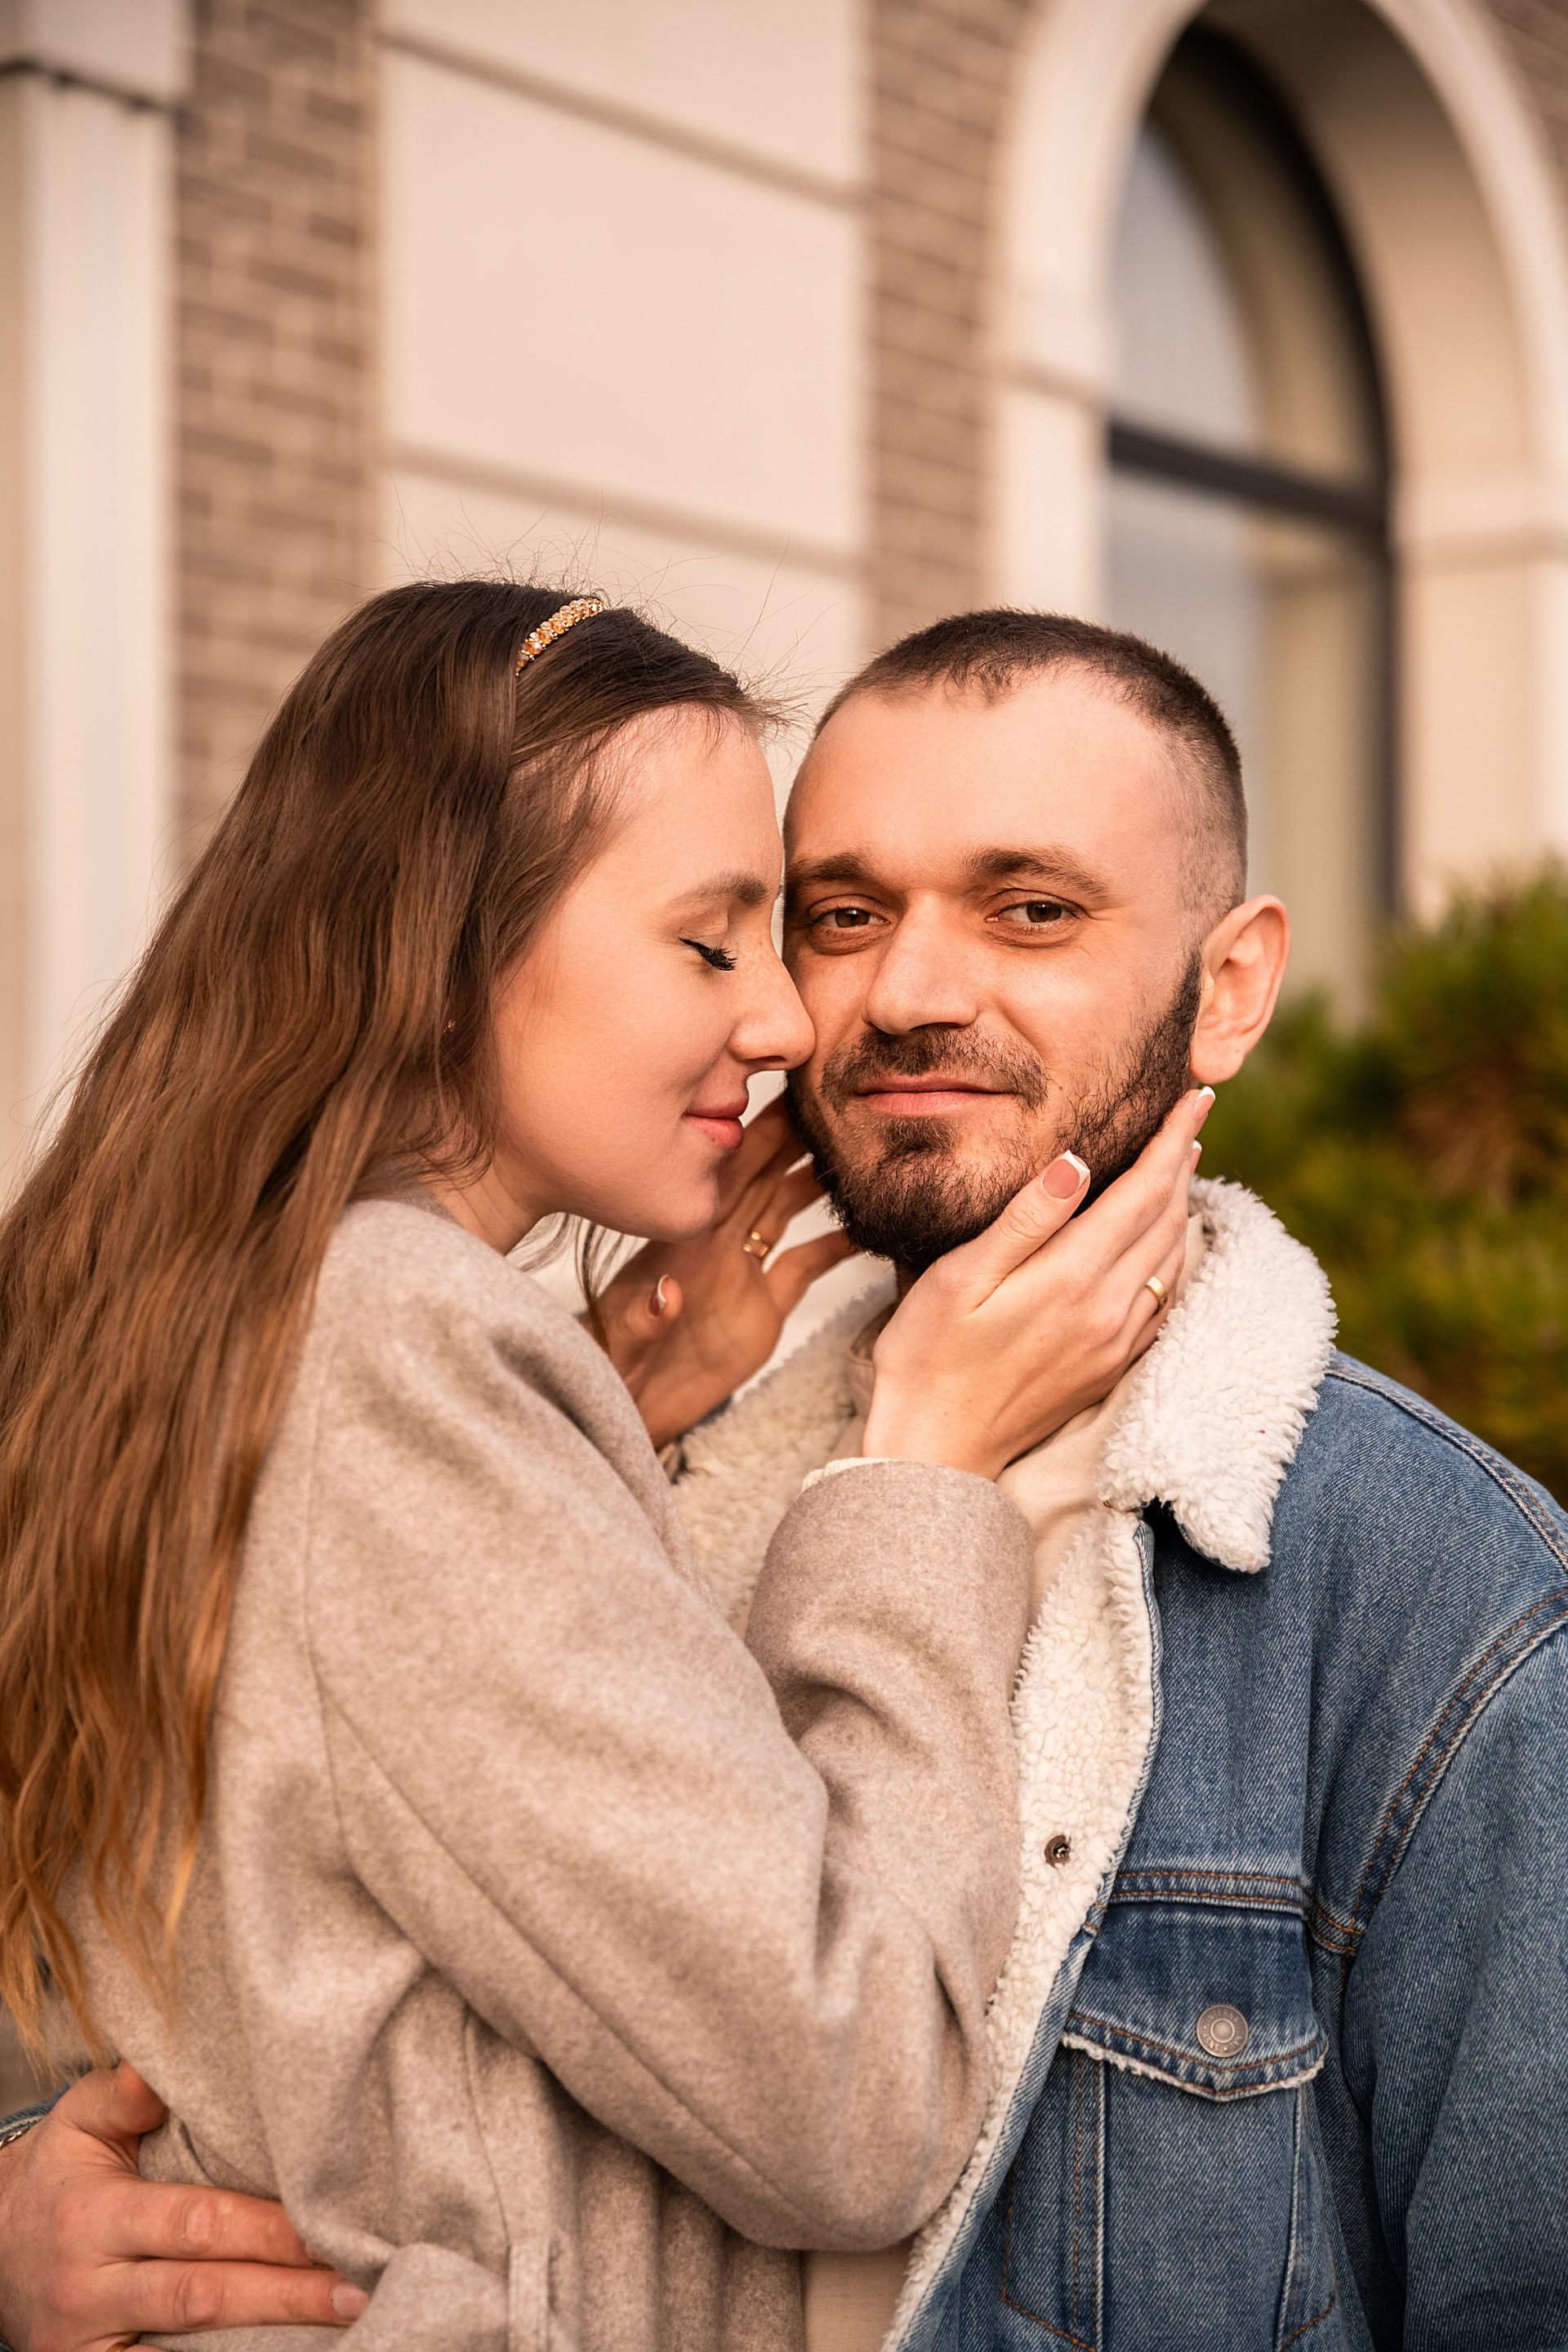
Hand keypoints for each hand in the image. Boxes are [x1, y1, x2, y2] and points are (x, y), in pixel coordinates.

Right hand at [0, 2062, 365, 2350]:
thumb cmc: (58, 2174)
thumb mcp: (77, 2122)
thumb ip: (122, 2094)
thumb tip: (156, 2071)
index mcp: (96, 2217)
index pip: (195, 2224)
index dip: (265, 2230)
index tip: (328, 2227)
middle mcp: (91, 2287)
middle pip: (202, 2294)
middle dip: (285, 2294)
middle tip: (357, 2291)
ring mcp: (89, 2343)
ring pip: (186, 2346)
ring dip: (264, 2339)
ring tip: (339, 2329)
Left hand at [597, 1098, 858, 1447]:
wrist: (632, 1411)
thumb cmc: (618, 1372)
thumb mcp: (625, 1346)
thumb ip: (645, 1320)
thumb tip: (666, 1294)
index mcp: (685, 1242)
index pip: (725, 1177)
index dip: (754, 1135)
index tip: (788, 1099)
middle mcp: (715, 1246)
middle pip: (761, 1177)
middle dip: (795, 1137)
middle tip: (835, 1102)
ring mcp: (741, 1273)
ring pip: (785, 1209)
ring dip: (816, 1179)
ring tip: (855, 1150)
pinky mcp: (762, 1309)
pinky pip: (804, 1264)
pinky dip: (835, 1244)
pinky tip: (866, 1226)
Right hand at [863, 1090, 1212, 1479]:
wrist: (937, 1448)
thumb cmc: (929, 1355)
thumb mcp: (959, 1276)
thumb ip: (1024, 1219)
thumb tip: (1076, 1162)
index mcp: (1072, 1277)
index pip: (1143, 1191)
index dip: (1173, 1139)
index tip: (1195, 1097)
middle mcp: (1108, 1309)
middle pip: (1167, 1219)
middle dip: (1184, 1161)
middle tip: (1194, 1115)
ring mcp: (1115, 1342)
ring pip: (1172, 1258)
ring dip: (1182, 1205)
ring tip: (1182, 1164)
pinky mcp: (1111, 1366)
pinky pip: (1163, 1300)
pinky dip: (1173, 1256)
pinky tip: (1164, 1241)